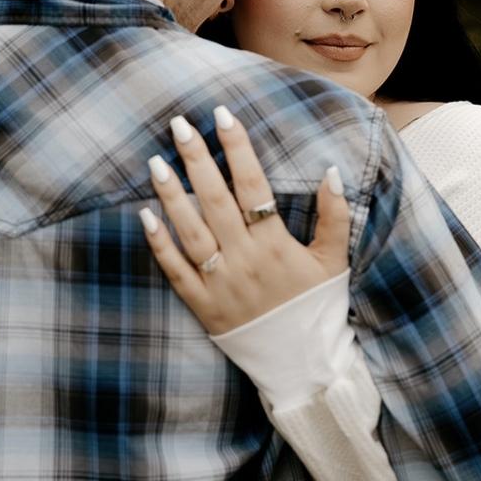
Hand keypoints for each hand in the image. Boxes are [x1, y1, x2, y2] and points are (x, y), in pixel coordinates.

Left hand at [140, 106, 349, 334]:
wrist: (304, 366)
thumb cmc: (319, 307)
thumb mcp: (335, 261)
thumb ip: (333, 216)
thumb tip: (331, 171)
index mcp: (276, 245)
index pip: (252, 185)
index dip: (237, 148)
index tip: (222, 115)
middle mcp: (244, 260)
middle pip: (215, 200)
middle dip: (196, 159)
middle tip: (179, 125)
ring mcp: (220, 284)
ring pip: (190, 231)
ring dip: (171, 195)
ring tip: (156, 161)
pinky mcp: (203, 306)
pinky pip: (176, 271)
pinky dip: (160, 244)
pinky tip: (145, 215)